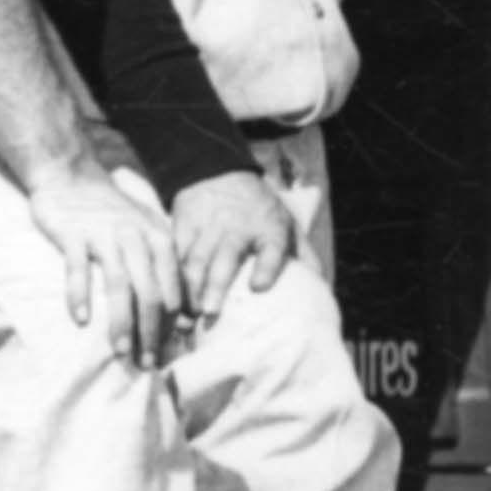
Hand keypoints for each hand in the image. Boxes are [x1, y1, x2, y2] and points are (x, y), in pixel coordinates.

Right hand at [23, 161, 185, 371]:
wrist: (71, 177)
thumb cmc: (109, 212)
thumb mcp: (145, 231)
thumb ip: (160, 265)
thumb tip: (175, 310)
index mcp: (159, 240)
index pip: (173, 290)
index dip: (172, 324)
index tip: (168, 352)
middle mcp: (137, 239)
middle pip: (150, 294)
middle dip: (151, 333)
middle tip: (147, 363)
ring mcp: (105, 237)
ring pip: (119, 287)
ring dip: (122, 323)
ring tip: (120, 352)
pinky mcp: (73, 235)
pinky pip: (78, 270)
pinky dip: (80, 296)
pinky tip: (80, 321)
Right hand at [166, 169, 295, 324]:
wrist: (216, 172)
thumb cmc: (257, 207)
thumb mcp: (287, 223)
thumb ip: (303, 255)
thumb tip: (321, 288)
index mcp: (269, 228)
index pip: (272, 248)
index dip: (266, 267)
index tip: (259, 287)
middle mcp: (236, 228)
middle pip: (224, 259)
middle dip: (215, 286)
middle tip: (209, 312)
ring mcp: (206, 228)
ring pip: (194, 261)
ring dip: (188, 290)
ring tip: (185, 317)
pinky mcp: (181, 228)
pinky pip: (173, 257)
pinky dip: (170, 279)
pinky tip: (169, 299)